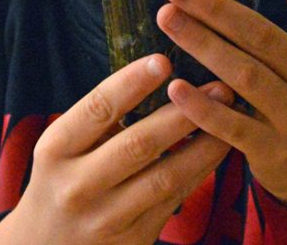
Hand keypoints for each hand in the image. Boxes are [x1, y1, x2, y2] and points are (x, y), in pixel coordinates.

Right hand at [0, 55, 232, 244]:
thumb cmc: (63, 178)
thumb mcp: (65, 146)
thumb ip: (102, 116)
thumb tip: (160, 70)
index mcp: (56, 150)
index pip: (97, 109)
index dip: (131, 83)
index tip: (163, 59)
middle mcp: (77, 186)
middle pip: (139, 144)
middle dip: (184, 112)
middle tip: (219, 85)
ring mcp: (106, 218)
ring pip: (166, 176)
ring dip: (205, 143)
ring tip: (231, 114)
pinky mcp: (133, 239)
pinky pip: (176, 198)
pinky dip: (201, 169)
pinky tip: (221, 146)